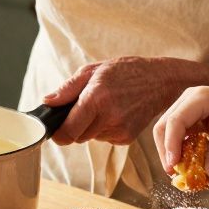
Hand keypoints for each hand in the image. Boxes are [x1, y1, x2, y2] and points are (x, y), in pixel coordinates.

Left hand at [43, 57, 185, 145]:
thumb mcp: (93, 70)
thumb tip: (47, 102)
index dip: (57, 134)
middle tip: (84, 107)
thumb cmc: (124, 71)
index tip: (54, 130)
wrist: (160, 80)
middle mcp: (108, 117)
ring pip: (90, 137)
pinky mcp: (127, 138)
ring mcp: (120, 130)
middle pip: (77, 136)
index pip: (68, 131)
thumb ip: (67, 89)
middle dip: (74, 126)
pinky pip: (104, 138)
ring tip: (104, 106)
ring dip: (90, 126)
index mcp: (96, 99)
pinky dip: (104, 129)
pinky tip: (115, 113)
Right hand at [152, 86, 208, 178]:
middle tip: (172, 172)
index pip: (176, 120)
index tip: (172, 165)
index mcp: (200, 97)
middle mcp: (187, 98)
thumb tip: (203, 176)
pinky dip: (177, 148)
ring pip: (165, 129)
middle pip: (164, 125)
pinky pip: (174, 132)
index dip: (171, 144)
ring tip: (178, 170)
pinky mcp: (185, 115)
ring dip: (169, 150)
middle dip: (166, 150)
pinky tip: (184, 161)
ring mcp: (184, 105)